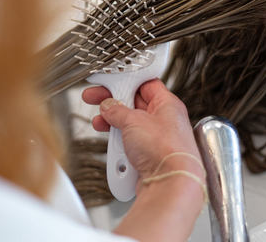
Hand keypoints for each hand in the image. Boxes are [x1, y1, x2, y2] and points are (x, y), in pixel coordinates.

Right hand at [82, 79, 202, 185]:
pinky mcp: (149, 156)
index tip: (109, 82)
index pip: (145, 84)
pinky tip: (110, 142)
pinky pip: (130, 142)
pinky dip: (118, 142)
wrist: (170, 185)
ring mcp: (156, 139)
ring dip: (113, 123)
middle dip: (114, 103)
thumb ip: (118, 111)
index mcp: (167, 104)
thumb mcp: (134, 121)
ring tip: (99, 122)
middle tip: (95, 98)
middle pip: (135, 104)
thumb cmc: (165, 150)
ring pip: (130, 124)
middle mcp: (164, 120)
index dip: (126, 81)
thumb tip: (109, 106)